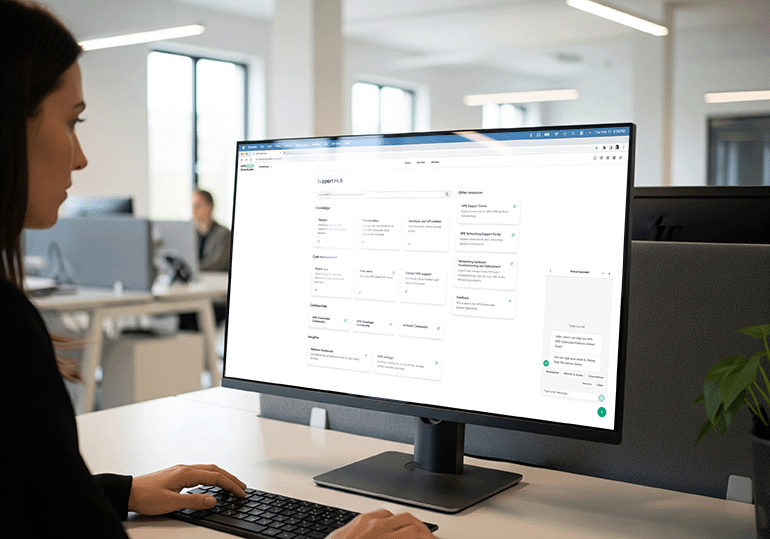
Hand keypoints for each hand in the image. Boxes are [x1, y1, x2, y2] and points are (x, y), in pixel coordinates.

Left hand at [127, 464, 246, 514]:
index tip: (241, 493)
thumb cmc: (146, 496)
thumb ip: (194, 501)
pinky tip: (211, 483)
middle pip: (215, 470)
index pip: (215, 477)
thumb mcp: (171, 503)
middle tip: (242, 487)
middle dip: (231, 478)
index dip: (230, 485)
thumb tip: (213, 500)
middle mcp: (185, 468)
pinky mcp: (176, 474)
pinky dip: (212, 476)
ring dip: (222, 476)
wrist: (128, 492)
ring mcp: (181, 470)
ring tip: (231, 484)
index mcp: (186, 473)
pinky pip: (200, 472)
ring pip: (208, 469)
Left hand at [327, 509, 435, 538]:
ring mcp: (366, 522)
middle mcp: (377, 529)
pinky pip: (380, 513)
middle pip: (411, 522)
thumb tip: (415, 538)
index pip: (417, 534)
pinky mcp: (357, 520)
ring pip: (396, 515)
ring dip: (408, 524)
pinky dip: (390, 520)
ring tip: (412, 534)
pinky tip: (391, 528)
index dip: (429, 538)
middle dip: (423, 531)